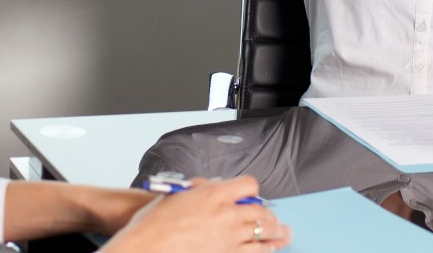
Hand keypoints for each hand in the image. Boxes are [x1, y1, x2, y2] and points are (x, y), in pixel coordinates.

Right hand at [102, 176, 291, 252]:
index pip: (248, 185)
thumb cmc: (155, 221)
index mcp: (215, 193)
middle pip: (262, 211)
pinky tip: (271, 249)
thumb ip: (201, 187)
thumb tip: (214, 185)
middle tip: (277, 219)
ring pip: (263, 232)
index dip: (252, 189)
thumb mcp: (179, 193)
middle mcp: (227, 214)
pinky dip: (266, 249)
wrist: (148, 246)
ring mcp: (229, 237)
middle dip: (271, 215)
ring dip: (277, 232)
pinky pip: (255, 252)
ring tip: (285, 234)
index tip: (252, 194)